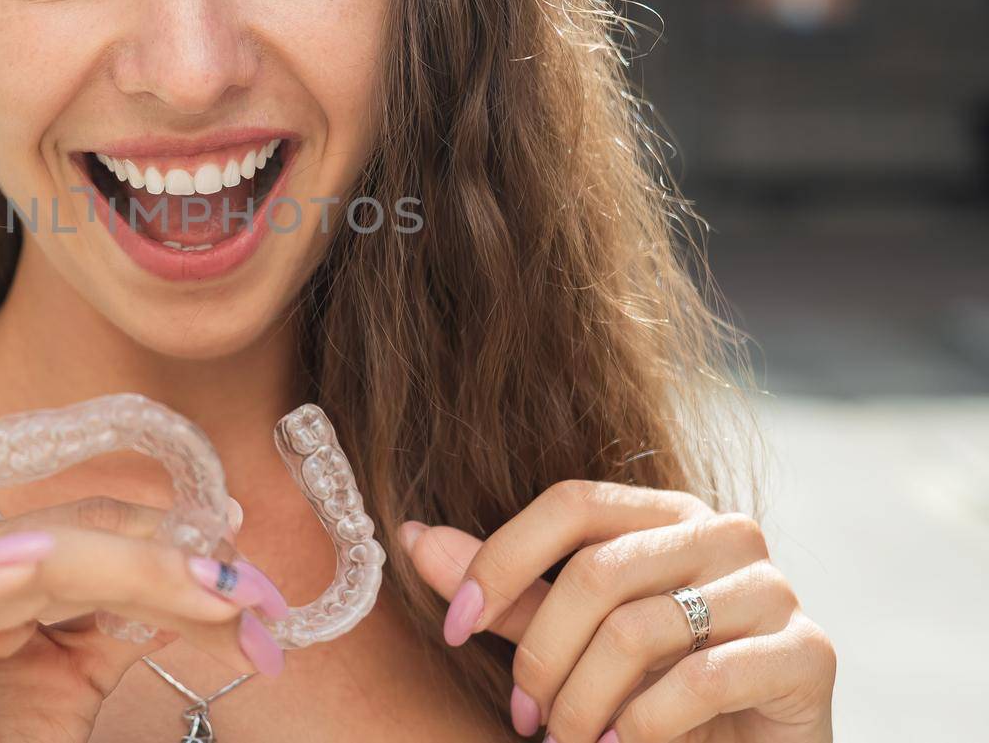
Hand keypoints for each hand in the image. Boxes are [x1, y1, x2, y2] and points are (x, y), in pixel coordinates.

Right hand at [0, 495, 286, 742]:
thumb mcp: (83, 677)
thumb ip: (129, 619)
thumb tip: (217, 571)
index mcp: (1, 578)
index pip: (88, 528)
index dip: (166, 534)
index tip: (240, 552)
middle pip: (69, 537)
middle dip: (167, 559)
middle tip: (247, 591)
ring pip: (25, 559)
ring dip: (128, 568)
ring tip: (205, 589)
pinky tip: (29, 564)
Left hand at [401, 480, 834, 742]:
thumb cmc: (651, 695)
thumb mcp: (569, 642)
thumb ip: (506, 593)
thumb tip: (414, 538)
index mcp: (664, 514)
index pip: (569, 504)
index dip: (499, 560)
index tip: (452, 628)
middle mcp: (725, 532)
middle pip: (597, 571)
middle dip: (542, 655)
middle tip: (524, 717)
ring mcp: (774, 588)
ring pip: (641, 629)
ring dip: (587, 702)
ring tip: (570, 742)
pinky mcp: (809, 653)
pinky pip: (702, 679)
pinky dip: (647, 725)